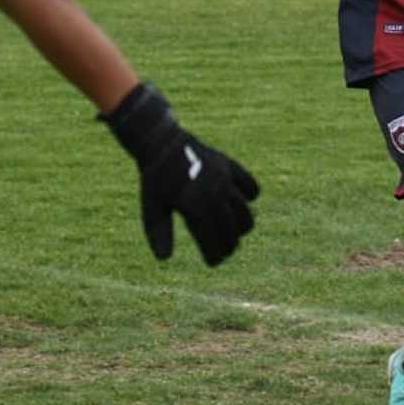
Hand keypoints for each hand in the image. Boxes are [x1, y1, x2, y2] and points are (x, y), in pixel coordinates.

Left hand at [101, 84, 258, 266]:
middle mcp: (213, 194)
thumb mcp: (152, 208)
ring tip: (233, 231)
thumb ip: (159, 233)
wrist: (162, 143)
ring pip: (245, 213)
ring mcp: (224, 179)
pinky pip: (251, 187)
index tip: (213, 262)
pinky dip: (250, 197)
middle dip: (229, 246)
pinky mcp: (230, 166)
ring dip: (241, 227)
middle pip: (232, 232)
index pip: (213, 242)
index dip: (215, 256)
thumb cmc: (155, 180)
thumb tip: (164, 259)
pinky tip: (240, 203)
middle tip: (223, 251)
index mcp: (194, 207)